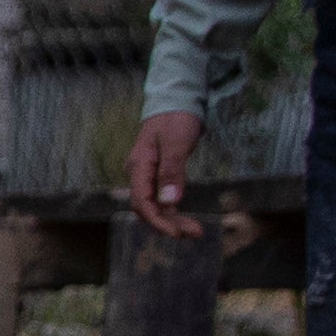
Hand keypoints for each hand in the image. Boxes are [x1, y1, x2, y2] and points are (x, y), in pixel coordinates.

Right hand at [127, 110, 206, 239]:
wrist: (175, 101)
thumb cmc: (176, 119)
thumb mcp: (176, 143)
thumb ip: (172, 172)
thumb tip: (170, 202)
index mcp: (139, 167)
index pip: (141, 202)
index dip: (157, 221)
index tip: (176, 233)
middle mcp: (139, 174)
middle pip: (147, 208)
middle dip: (169, 224)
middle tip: (195, 234)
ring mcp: (147, 175)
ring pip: (155, 206)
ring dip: (173, 220)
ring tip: (196, 230)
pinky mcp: (158, 175)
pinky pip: (161, 199)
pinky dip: (173, 211)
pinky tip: (186, 219)